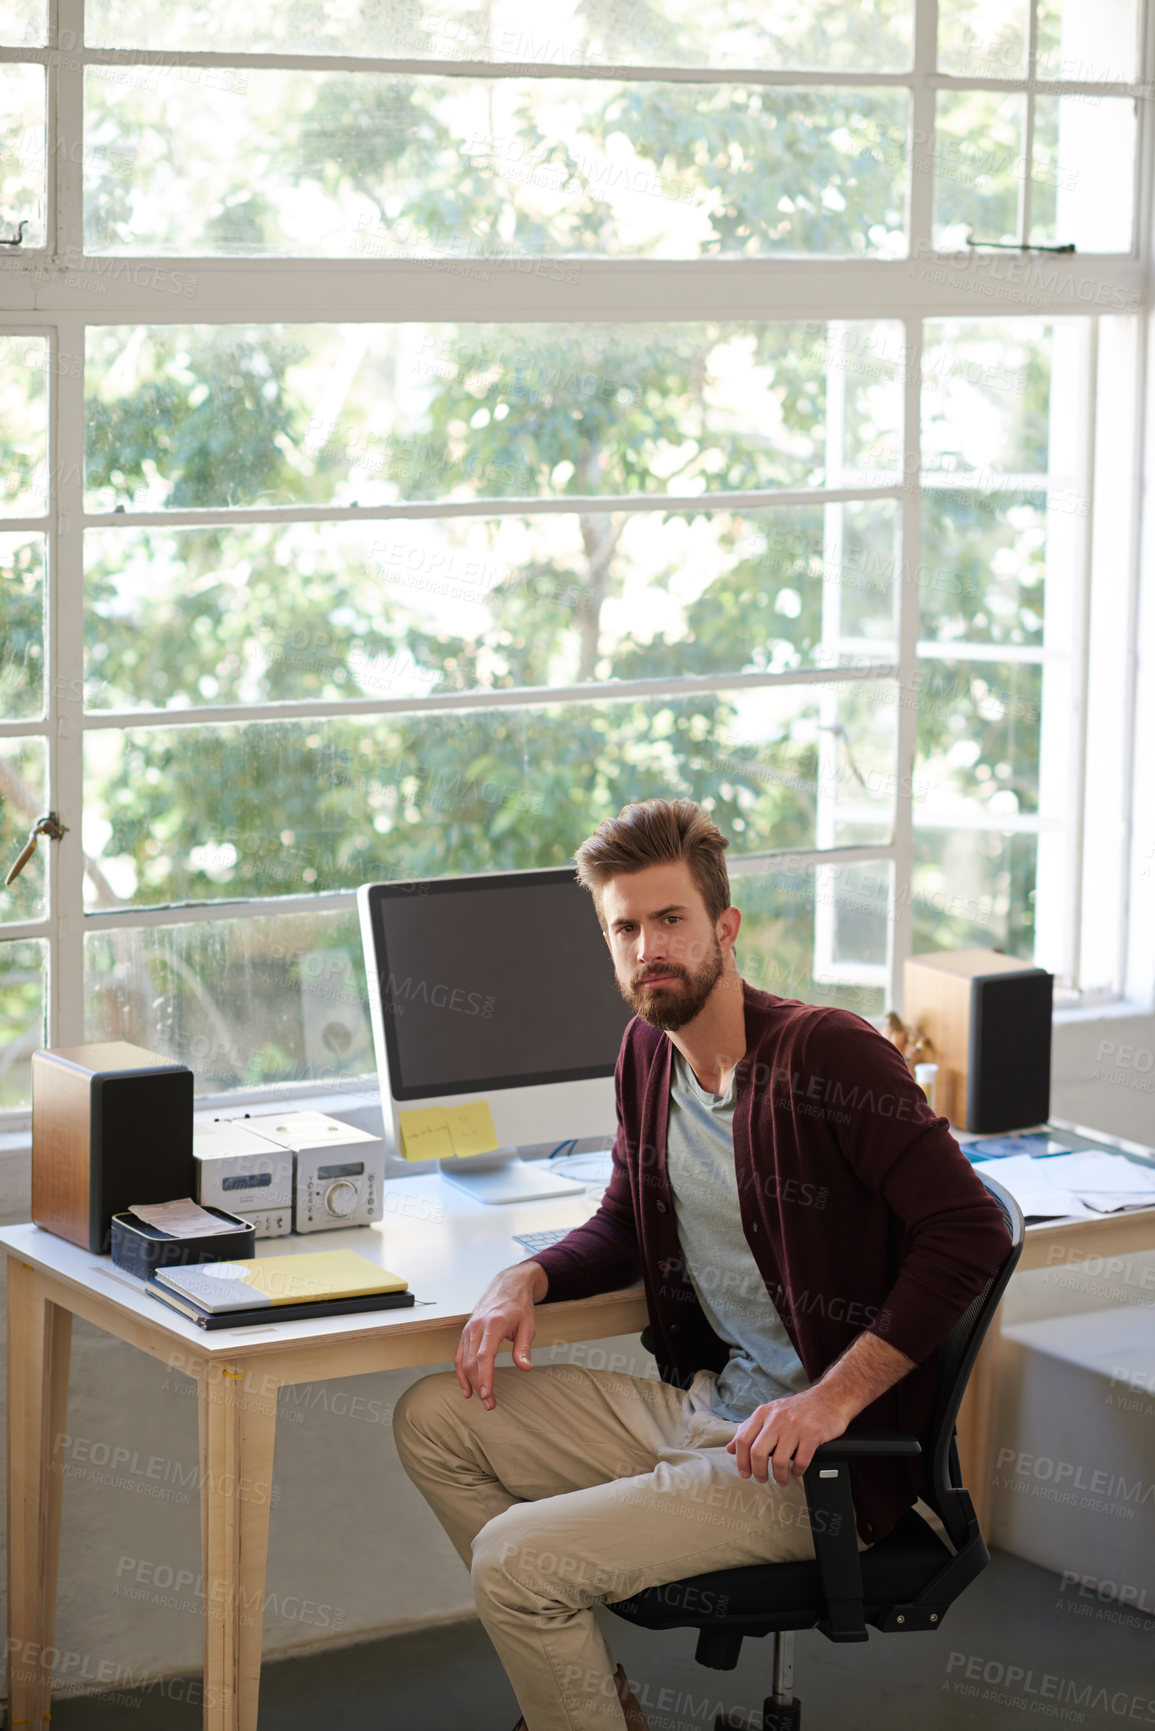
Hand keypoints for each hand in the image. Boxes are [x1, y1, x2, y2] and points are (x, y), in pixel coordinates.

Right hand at [454, 1262, 547, 1410]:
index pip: (484, 1355)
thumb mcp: (528, 1325)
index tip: (488, 1395)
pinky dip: (461, 1373)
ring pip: (463, 1361)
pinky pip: (459, 1355)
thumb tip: (525, 1367)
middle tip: (490, 1404)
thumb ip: (524, 1348)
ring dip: (470, 1382)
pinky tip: (467, 1388)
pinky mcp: (466, 1332)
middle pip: (471, 1362)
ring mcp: (469, 1328)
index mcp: (493, 1324)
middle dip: (479, 1386)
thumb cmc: (519, 1306)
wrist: (509, 1286)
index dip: (485, 1377)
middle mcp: (477, 1326)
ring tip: (482, 1400)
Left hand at [726, 1386, 852, 1487]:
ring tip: (781, 1480)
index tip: (745, 1473)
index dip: (741, 1460)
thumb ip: (750, 1429)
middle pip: (758, 1452)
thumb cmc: (798, 1409)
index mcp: (764, 1413)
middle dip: (758, 1472)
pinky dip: (797, 1472)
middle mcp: (777, 1418)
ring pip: (779, 1461)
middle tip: (762, 1479)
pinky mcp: (813, 1434)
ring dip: (779, 1476)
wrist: (830, 1397)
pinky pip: (800, 1461)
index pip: (743, 1439)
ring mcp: (795, 1426)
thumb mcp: (771, 1413)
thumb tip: (731, 1448)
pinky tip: (797, 1472)